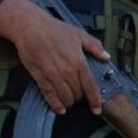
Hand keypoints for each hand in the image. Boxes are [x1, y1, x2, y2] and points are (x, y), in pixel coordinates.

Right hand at [0, 0, 108, 115]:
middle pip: (78, 94)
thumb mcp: (78, 34)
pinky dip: (56, 105)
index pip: (90, 86)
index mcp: (79, 62)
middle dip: (79, 98)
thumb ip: (94, 46)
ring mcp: (53, 75)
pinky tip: (60, 109)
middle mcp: (68, 71)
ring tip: (69, 100)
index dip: (95, 100)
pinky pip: (50, 95)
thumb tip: (107, 57)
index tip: (97, 110)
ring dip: (69, 102)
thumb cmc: (55, 29)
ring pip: (65, 97)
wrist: (30, 27)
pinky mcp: (40, 77)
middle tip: (78, 95)